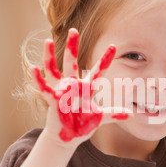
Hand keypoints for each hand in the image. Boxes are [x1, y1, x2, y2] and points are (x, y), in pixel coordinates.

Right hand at [31, 28, 130, 145]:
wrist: (68, 137)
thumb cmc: (83, 124)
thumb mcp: (99, 118)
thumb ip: (113, 114)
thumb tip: (132, 113)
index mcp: (86, 88)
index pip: (98, 71)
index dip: (105, 60)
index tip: (113, 46)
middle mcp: (73, 85)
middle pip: (72, 62)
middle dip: (72, 46)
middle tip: (73, 30)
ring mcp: (61, 91)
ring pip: (54, 69)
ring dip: (50, 56)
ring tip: (47, 41)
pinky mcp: (52, 100)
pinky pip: (44, 88)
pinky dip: (38, 79)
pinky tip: (33, 68)